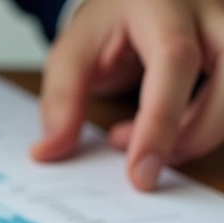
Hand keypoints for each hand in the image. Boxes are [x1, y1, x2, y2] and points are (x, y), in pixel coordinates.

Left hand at [30, 0, 223, 190]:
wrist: (138, 3)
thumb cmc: (109, 24)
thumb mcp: (72, 54)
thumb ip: (61, 101)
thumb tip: (48, 151)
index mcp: (163, 6)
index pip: (175, 61)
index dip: (161, 121)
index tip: (141, 172)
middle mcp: (210, 14)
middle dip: (189, 136)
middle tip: (139, 162)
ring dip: (194, 136)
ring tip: (139, 141)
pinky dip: (202, 130)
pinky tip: (163, 133)